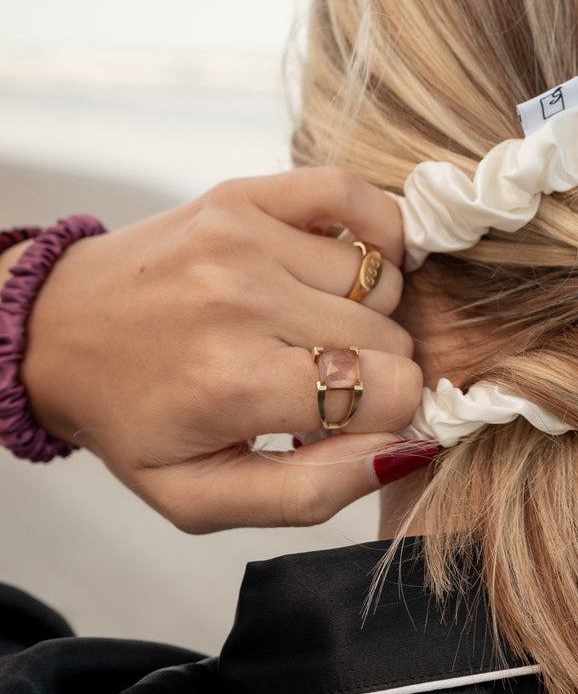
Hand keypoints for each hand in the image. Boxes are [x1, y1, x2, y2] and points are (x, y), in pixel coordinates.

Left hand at [12, 168, 428, 530]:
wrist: (55, 332)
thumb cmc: (134, 419)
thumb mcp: (199, 498)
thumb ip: (310, 494)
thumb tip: (406, 449)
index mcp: (233, 383)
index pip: (392, 392)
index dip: (388, 416)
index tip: (351, 418)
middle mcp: (242, 300)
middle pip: (391, 337)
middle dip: (372, 369)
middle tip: (321, 378)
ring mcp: (243, 237)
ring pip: (380, 277)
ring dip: (364, 310)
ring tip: (314, 327)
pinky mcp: (243, 196)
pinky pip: (354, 195)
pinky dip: (374, 229)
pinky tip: (350, 264)